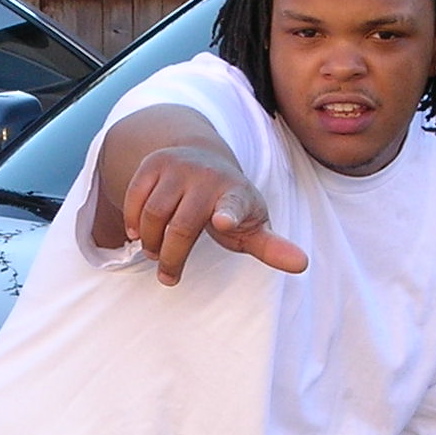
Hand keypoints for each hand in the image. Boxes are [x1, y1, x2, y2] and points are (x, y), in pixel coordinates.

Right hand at [124, 147, 307, 285]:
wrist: (204, 157)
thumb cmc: (231, 205)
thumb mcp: (253, 225)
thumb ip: (271, 247)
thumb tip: (302, 264)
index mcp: (237, 196)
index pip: (234, 206)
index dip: (228, 215)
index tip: (223, 223)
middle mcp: (207, 177)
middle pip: (180, 227)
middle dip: (171, 258)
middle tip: (168, 277)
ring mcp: (179, 167)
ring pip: (153, 214)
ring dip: (150, 242)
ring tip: (155, 253)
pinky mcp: (154, 163)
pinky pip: (135, 198)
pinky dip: (133, 221)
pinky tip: (139, 233)